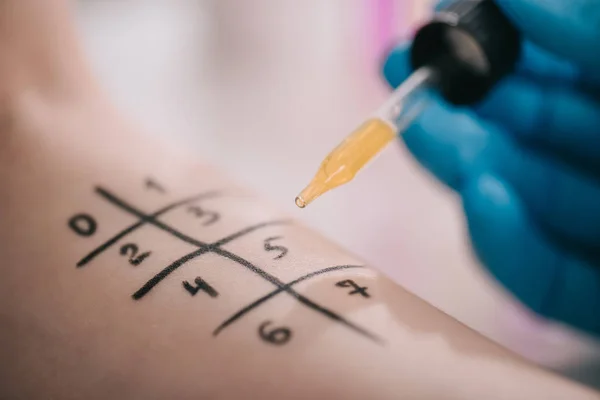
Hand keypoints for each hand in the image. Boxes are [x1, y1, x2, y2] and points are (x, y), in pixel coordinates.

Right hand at [382, 0, 599, 334]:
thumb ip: (593, 36)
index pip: (559, 78)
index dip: (498, 49)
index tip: (441, 21)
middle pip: (525, 137)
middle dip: (457, 104)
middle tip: (399, 71)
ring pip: (519, 201)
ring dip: (460, 163)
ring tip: (412, 125)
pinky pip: (545, 282)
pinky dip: (506, 247)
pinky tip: (481, 199)